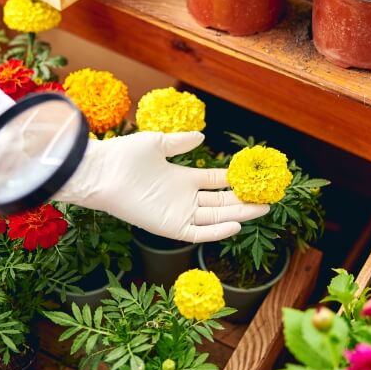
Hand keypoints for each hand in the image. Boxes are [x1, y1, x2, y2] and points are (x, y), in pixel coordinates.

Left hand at [54, 132, 268, 242]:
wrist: (102, 172)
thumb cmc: (124, 155)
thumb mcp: (157, 143)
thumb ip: (180, 143)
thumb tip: (202, 137)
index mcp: (182, 178)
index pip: (215, 181)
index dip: (235, 180)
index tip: (254, 176)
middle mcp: (183, 197)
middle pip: (221, 201)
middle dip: (244, 201)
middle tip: (268, 198)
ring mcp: (178, 212)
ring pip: (216, 216)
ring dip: (238, 214)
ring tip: (262, 209)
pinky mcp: (170, 227)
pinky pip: (198, 232)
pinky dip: (217, 231)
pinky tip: (235, 224)